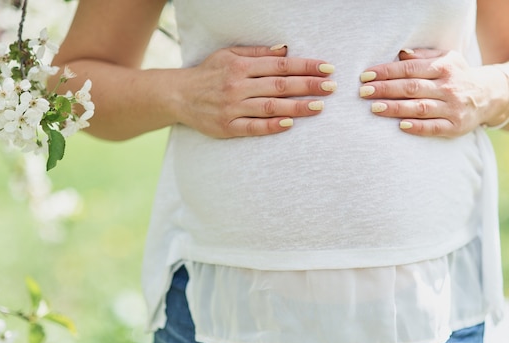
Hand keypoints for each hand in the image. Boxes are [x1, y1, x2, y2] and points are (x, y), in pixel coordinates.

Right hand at [173, 45, 336, 137]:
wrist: (178, 95)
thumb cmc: (208, 73)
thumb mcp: (229, 55)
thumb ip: (257, 53)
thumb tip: (285, 50)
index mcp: (240, 66)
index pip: (280, 65)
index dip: (305, 66)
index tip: (326, 68)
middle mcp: (237, 85)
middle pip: (279, 85)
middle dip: (307, 85)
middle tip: (331, 87)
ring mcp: (232, 108)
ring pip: (270, 107)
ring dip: (296, 107)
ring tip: (319, 106)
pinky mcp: (227, 127)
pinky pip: (253, 127)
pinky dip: (271, 126)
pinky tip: (289, 124)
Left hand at [359, 48, 503, 137]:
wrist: (489, 95)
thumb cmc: (457, 75)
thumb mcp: (446, 59)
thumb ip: (423, 56)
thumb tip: (400, 54)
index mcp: (443, 67)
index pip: (410, 69)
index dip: (387, 72)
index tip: (366, 76)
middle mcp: (448, 87)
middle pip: (412, 88)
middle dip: (386, 89)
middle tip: (363, 92)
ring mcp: (452, 108)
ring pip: (420, 108)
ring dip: (396, 108)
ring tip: (374, 108)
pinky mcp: (455, 126)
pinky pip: (434, 127)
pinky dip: (417, 127)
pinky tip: (400, 126)